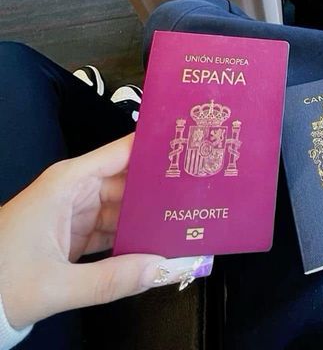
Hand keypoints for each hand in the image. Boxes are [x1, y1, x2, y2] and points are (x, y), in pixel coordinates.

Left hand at [0, 135, 175, 329]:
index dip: (153, 147)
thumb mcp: (56, 285)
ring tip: (183, 218)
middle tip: (196, 190)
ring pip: (122, 206)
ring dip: (148, 215)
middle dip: (159, 187)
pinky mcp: (72, 234)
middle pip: (127, 180)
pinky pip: (111, 228)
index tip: (188, 143)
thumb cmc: (2, 280)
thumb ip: (111, 280)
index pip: (120, 152)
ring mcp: (74, 212)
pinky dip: (132, 236)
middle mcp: (73, 190)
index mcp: (68, 182)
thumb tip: (161, 269)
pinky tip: (156, 242)